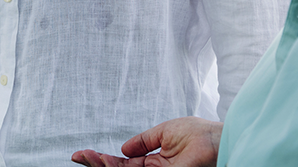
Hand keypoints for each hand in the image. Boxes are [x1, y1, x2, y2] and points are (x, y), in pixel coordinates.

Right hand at [71, 117, 222, 166]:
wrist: (219, 139)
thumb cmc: (200, 135)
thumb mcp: (165, 133)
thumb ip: (143, 142)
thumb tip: (122, 149)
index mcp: (154, 163)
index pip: (123, 165)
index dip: (103, 160)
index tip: (83, 153)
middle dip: (97, 164)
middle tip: (79, 156)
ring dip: (103, 166)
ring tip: (88, 157)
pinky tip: (104, 163)